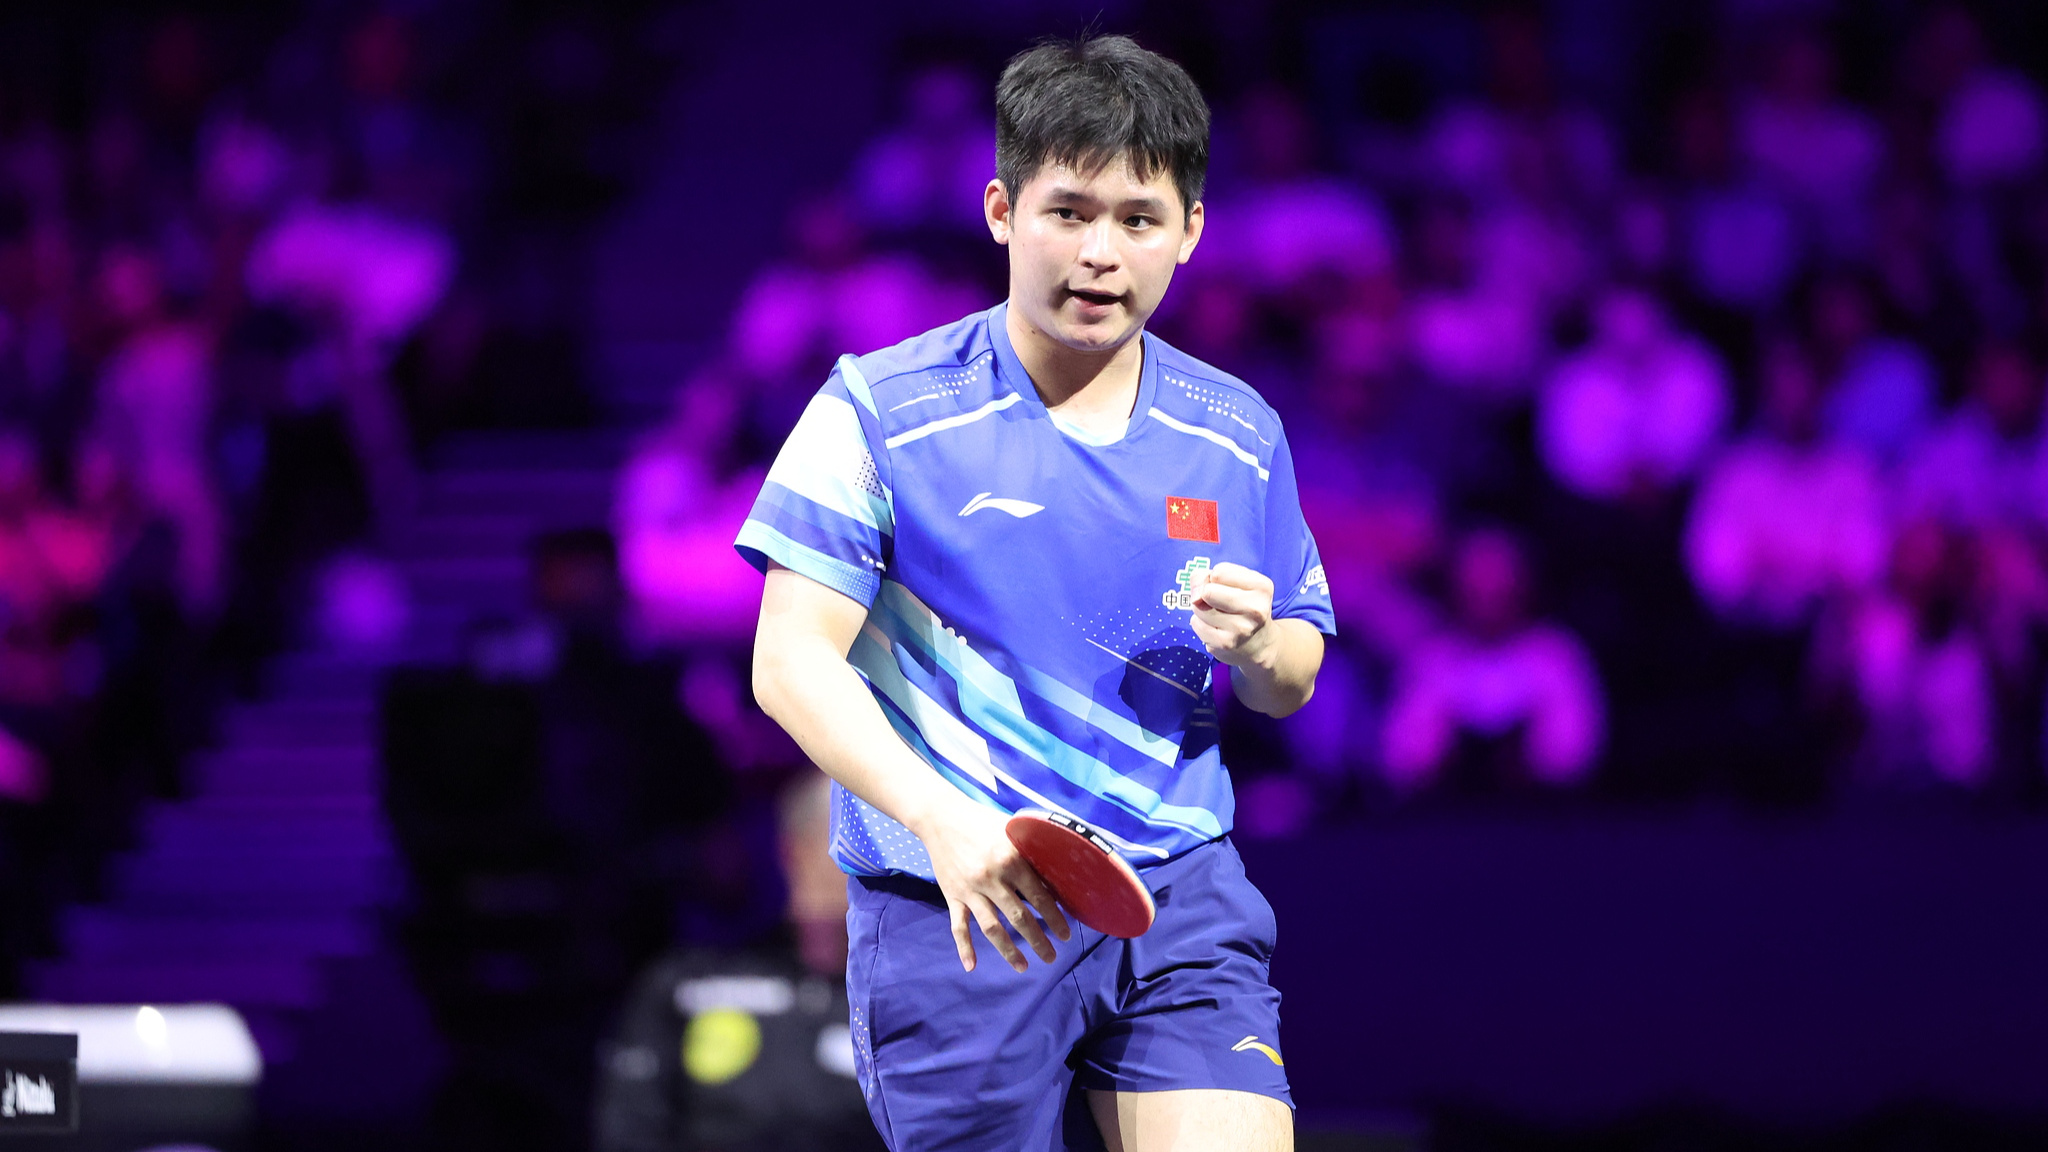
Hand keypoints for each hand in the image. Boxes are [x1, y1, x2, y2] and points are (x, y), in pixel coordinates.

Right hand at [907, 796, 1071, 972]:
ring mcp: (970, 889)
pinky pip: (958, 926)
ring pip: (992, 928)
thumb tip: (1060, 871)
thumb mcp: (1013, 830)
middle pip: (1019, 917)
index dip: (1055, 918)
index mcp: (1011, 860)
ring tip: (1024, 967)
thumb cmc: (983, 822)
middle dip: (1038, 940)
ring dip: (1009, 950)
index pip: (1039, 897)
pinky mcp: (952, 895)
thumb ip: (1033, 851)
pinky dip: (964, 947)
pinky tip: (972, 966)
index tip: (1065, 934)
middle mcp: (991, 878)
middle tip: (1051, 957)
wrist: (941, 818)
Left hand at [1190, 562, 1278, 668]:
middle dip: (1205, 592)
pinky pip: (1196, 624)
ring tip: (1219, 615)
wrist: (1258, 643)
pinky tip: (1215, 628)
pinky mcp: (1225, 643)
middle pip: (1207, 591)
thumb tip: (1195, 593)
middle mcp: (1255, 609)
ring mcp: (1240, 628)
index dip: (1215, 577)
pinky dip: (1200, 623)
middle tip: (1218, 601)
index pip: (1219, 571)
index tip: (1225, 586)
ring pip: (1198, 607)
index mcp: (1262, 587)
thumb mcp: (1238, 582)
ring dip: (1202, 609)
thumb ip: (1210, 576)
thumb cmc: (1244, 605)